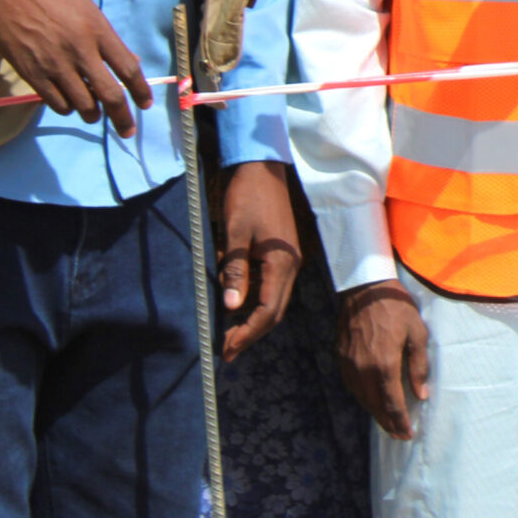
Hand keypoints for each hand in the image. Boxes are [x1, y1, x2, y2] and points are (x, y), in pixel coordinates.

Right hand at [0, 0, 149, 137]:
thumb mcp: (87, 7)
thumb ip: (106, 37)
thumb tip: (127, 62)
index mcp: (98, 31)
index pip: (128, 69)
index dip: (140, 91)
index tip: (145, 104)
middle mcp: (80, 51)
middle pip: (110, 95)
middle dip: (122, 118)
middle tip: (127, 130)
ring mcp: (55, 65)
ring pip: (83, 105)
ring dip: (92, 114)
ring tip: (94, 113)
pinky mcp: (32, 74)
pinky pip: (56, 103)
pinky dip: (67, 108)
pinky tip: (69, 103)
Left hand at [217, 161, 301, 360]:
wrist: (263, 167)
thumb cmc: (247, 197)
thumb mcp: (235, 235)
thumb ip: (235, 271)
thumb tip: (232, 307)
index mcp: (281, 263)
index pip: (268, 311)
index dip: (248, 333)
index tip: (227, 349)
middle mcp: (291, 266)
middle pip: (276, 312)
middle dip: (251, 333)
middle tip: (227, 349)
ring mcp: (289, 260)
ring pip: (275, 300)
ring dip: (254, 319)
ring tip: (229, 331)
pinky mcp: (283, 253)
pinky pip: (272, 286)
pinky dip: (256, 300)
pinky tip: (237, 301)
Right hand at [337, 280, 429, 439]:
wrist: (366, 288)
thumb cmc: (397, 308)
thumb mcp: (417, 333)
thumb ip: (419, 366)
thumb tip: (421, 394)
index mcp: (384, 365)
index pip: (392, 403)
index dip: (400, 422)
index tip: (408, 434)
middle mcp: (363, 370)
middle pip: (375, 406)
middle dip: (388, 423)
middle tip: (399, 435)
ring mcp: (349, 364)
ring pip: (361, 398)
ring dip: (375, 413)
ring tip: (387, 422)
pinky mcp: (341, 357)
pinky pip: (352, 386)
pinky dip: (363, 398)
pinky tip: (372, 400)